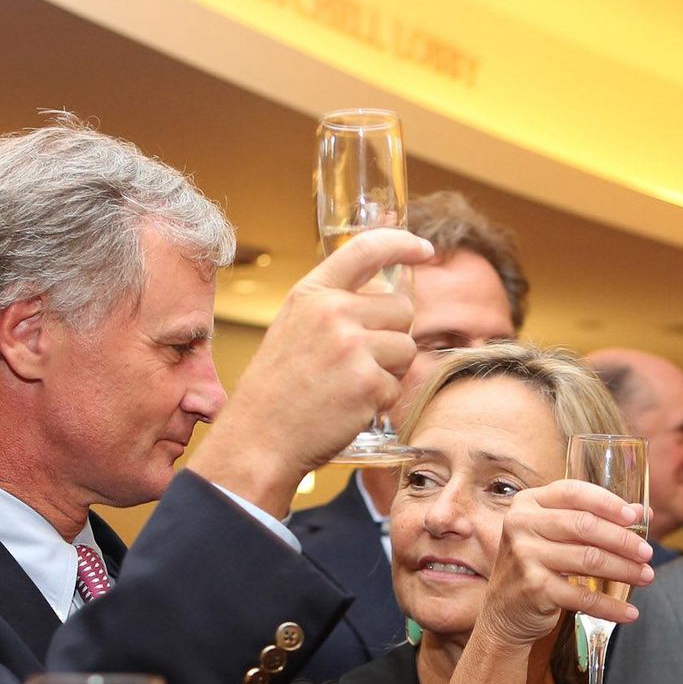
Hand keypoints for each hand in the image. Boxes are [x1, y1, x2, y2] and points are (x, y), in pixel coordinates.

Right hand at [190, 229, 433, 517]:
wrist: (259, 440)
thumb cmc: (276, 392)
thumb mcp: (292, 329)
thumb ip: (332, 309)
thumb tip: (382, 298)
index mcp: (312, 294)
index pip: (366, 249)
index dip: (402, 243)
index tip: (424, 249)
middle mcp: (333, 313)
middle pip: (401, 309)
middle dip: (391, 336)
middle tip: (359, 364)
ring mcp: (352, 347)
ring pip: (406, 348)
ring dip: (390, 371)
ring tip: (350, 387)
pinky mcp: (368, 383)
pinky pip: (398, 386)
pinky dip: (380, 402)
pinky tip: (348, 409)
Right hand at [474, 480, 653, 650]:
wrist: (503, 613)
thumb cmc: (535, 567)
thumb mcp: (556, 537)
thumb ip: (593, 519)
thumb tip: (642, 511)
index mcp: (527, 504)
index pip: (573, 492)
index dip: (608, 503)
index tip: (636, 518)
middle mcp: (521, 525)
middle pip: (584, 525)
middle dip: (623, 540)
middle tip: (647, 553)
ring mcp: (524, 557)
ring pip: (589, 559)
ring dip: (625, 570)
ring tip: (645, 576)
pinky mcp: (534, 588)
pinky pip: (583, 596)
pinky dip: (610, 606)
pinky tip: (630, 612)